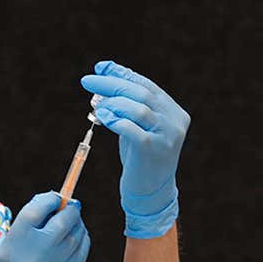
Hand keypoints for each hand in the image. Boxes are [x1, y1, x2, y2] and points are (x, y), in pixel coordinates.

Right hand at [0, 192, 89, 261]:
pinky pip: (81, 255)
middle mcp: (35, 253)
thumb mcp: (7, 244)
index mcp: (16, 241)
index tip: (56, 198)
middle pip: (63, 221)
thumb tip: (55, 202)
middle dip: (70, 210)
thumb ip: (29, 224)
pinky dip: (82, 242)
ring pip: (75, 237)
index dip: (51, 199)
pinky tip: (78, 238)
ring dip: (77, 226)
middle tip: (72, 207)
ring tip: (73, 223)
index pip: (38, 209)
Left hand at [81, 61, 189, 238]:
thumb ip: (127, 105)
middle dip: (111, 84)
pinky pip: (131, 129)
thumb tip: (104, 76)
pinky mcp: (154, 150)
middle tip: (88, 81)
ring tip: (95, 105)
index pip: (146, 85)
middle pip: (141, 93)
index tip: (100, 67)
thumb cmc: (141, 159)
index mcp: (174, 111)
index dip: (122, 74)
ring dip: (112, 102)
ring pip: (138, 108)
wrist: (151, 194)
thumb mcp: (137, 127)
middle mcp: (174, 121)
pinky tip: (102, 117)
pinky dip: (115, 120)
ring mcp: (167, 136)